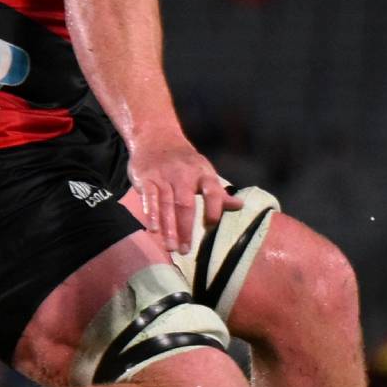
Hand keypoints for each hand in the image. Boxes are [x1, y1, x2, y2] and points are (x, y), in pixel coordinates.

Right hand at [126, 136, 240, 256]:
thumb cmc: (184, 161)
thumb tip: (240, 206)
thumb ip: (218, 192)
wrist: (156, 137)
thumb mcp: (204, 171)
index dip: (213, 208)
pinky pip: (149, 197)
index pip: (212, 191)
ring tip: (171, 247)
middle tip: (186, 250)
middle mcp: (183, 174)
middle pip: (185, 204)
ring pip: (167, 204)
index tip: (211, 226)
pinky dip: (151, 214)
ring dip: (169, 228)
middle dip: (186, 228)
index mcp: (202, 173)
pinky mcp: (146, 177)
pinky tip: (153, 229)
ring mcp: (163, 176)